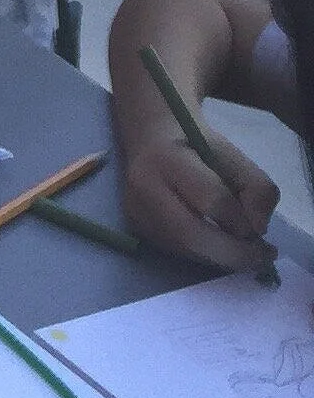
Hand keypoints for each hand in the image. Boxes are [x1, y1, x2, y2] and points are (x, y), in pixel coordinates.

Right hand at [120, 129, 279, 272]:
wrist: (148, 140)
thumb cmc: (194, 144)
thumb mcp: (233, 153)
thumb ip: (256, 186)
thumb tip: (257, 228)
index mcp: (167, 159)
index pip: (211, 199)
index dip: (241, 220)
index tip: (261, 229)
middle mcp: (143, 190)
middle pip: (192, 235)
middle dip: (233, 254)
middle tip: (261, 257)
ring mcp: (136, 214)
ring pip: (186, 250)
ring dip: (221, 257)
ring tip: (243, 251)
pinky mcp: (138, 231)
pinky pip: (179, 253)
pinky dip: (206, 254)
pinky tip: (218, 245)